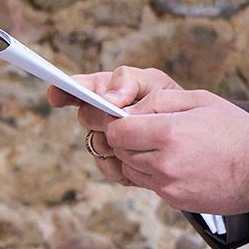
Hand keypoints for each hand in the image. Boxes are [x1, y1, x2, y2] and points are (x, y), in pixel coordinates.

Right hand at [51, 66, 182, 185]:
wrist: (192, 140)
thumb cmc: (173, 104)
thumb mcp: (156, 84)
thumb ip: (129, 82)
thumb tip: (107, 99)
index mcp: (107, 90)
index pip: (77, 88)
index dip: (64, 90)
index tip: (56, 95)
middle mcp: (100, 115)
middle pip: (86, 116)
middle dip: (103, 116)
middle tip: (121, 116)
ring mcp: (105, 141)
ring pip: (96, 143)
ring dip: (115, 141)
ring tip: (139, 139)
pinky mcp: (115, 166)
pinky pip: (108, 167)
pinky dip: (122, 164)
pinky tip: (138, 159)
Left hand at [105, 88, 248, 215]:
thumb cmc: (235, 130)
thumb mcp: (201, 100)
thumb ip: (159, 101)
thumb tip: (129, 110)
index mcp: (169, 133)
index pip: (117, 132)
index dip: (119, 123)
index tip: (131, 119)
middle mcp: (164, 164)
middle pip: (121, 152)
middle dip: (129, 140)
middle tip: (150, 131)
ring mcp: (169, 186)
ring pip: (131, 170)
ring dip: (139, 158)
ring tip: (165, 147)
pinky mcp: (175, 201)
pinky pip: (150, 184)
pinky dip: (154, 173)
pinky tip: (177, 163)